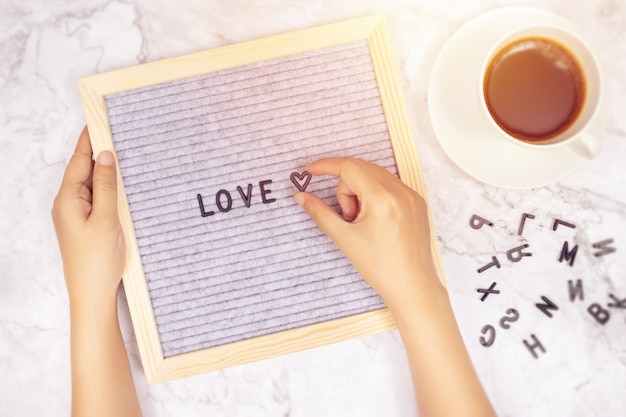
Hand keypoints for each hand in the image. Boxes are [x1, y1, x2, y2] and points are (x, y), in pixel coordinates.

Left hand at [52, 127, 124, 308]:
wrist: (92, 294)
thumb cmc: (97, 260)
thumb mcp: (105, 217)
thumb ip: (105, 185)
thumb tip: (105, 156)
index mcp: (67, 199)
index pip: (79, 160)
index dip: (89, 139)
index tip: (98, 120)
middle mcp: (67, 204)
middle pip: (83, 170)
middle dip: (97, 151)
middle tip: (115, 132)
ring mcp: (76, 215)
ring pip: (90, 184)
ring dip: (104, 170)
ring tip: (121, 154)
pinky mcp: (86, 225)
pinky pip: (95, 198)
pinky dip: (106, 188)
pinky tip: (119, 185)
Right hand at [294, 157, 441, 311]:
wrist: (413, 287)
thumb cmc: (381, 268)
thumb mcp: (345, 239)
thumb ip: (320, 213)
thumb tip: (301, 196)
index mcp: (382, 198)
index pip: (348, 167)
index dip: (325, 166)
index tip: (309, 171)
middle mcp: (400, 191)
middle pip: (360, 170)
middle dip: (345, 189)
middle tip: (347, 217)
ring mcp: (412, 195)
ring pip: (374, 176)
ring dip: (360, 193)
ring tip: (362, 223)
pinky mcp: (417, 202)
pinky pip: (389, 186)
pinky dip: (375, 196)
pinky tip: (376, 222)